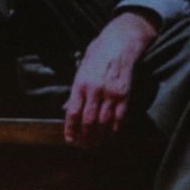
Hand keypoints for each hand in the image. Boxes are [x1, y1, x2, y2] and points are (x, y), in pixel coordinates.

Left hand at [64, 10, 156, 145]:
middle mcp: (95, 90)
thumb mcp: (81, 70)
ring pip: (103, 121)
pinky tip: (112, 134)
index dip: (70, 128)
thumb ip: (74, 91)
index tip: (70, 139)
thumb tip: (65, 109)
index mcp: (80, 84)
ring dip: (100, 136)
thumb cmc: (98, 55)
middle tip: (84, 146)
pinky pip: (119, 116)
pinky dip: (115, 127)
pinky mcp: (124, 94)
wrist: (120, 43)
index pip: (72, 112)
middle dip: (85, 136)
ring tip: (97, 145)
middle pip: (88, 120)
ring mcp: (110, 93)